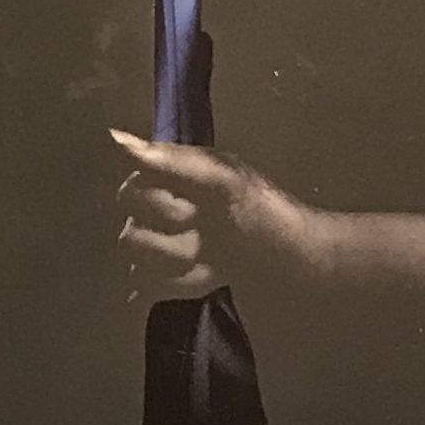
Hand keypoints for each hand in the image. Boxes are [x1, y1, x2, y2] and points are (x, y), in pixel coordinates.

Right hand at [111, 128, 322, 301]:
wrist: (309, 265)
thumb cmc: (270, 217)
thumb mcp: (224, 181)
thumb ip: (171, 161)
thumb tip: (115, 138)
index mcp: (178, 180)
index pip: (131, 192)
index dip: (158, 206)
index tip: (192, 210)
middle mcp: (172, 212)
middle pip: (132, 233)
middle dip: (169, 242)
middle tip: (206, 240)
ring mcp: (176, 249)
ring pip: (140, 264)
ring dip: (177, 266)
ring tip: (211, 262)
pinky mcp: (184, 281)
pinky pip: (151, 287)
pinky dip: (169, 286)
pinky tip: (189, 283)